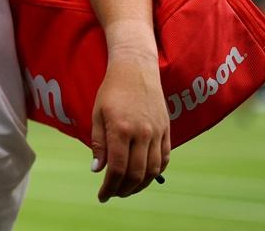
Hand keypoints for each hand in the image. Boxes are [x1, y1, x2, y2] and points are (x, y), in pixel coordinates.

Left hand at [90, 54, 169, 201]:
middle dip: (123, 190)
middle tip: (113, 194)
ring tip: (127, 189)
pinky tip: (144, 176)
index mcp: (120, 129)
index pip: (117, 169)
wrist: (136, 68)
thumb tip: (98, 170)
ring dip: (140, 186)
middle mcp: (142, 133)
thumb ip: (98, 143)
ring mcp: (157, 132)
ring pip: (153, 170)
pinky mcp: (167, 130)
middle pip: (136, 174)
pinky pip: (164, 159)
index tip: (102, 196)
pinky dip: (156, 172)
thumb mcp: (97, 114)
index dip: (109, 187)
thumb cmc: (112, 90)